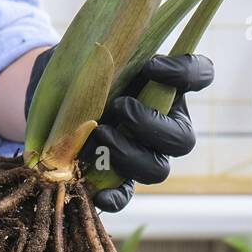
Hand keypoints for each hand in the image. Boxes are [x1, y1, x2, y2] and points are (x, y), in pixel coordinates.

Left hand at [25, 51, 213, 211]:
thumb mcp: (91, 53)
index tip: (151, 66)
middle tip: (120, 107)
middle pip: (183, 139)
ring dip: (130, 155)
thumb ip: (105, 55)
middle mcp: (164, 125)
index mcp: (166, 88)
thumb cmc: (78, 68)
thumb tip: (100, 57)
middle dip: (151, 124)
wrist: (51, 100)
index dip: (185, 73)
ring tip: (99, 135)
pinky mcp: (117, 178)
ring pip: (158, 170)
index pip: (200, 76)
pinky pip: (125, 195)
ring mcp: (143, 155)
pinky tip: (99, 195)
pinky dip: (115, 198)